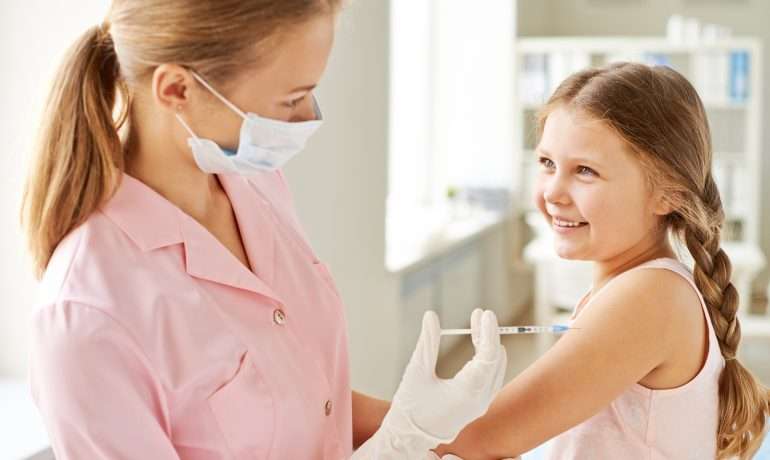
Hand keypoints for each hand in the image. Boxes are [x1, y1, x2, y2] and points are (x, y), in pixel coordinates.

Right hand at [351, 309, 506, 459]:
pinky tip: (479, 346)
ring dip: (488, 346)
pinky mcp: (477, 406)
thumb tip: (431, 316)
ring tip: (477, 325)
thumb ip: (427, 342)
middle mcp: (480, 400)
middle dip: (488, 334)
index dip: (488, 331)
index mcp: (467, 391)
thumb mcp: (417, 370)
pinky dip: (487, 361)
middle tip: (479, 314)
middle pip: (494, 360)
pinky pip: (491, 379)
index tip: (485, 314)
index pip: (487, 355)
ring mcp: (481, 405)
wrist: (409, 438)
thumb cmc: (410, 406)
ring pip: (495, 369)